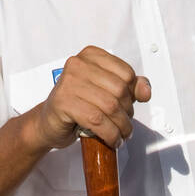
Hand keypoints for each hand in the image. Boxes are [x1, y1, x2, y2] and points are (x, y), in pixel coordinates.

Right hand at [31, 45, 150, 150]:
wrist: (49, 122)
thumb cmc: (77, 104)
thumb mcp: (105, 91)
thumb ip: (129, 87)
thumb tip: (145, 90)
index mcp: (90, 56)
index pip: (125, 72)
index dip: (133, 93)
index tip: (129, 105)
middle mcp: (78, 64)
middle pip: (119, 90)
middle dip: (127, 113)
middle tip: (125, 124)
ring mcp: (68, 82)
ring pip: (110, 106)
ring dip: (121, 126)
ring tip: (121, 134)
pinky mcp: (63, 102)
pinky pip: (97, 120)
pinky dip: (110, 134)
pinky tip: (112, 139)